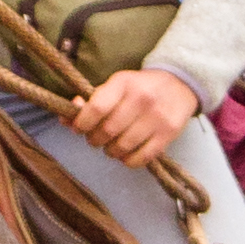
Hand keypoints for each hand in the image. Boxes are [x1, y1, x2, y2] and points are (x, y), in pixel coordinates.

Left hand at [74, 65, 201, 167]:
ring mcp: (157, 117)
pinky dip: (128, 160)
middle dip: (95, 139)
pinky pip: (141, 158)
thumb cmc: (140, 87)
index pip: (96, 108)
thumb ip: (90, 101)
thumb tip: (65, 118)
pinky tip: (127, 153)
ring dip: (111, 151)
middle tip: (96, 138)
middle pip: (107, 131)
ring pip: (122, 147)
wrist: (179, 84)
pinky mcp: (169, 134)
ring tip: (112, 145)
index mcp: (124, 83)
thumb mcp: (116, 86)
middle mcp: (141, 99)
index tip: (79, 128)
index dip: (82, 123)